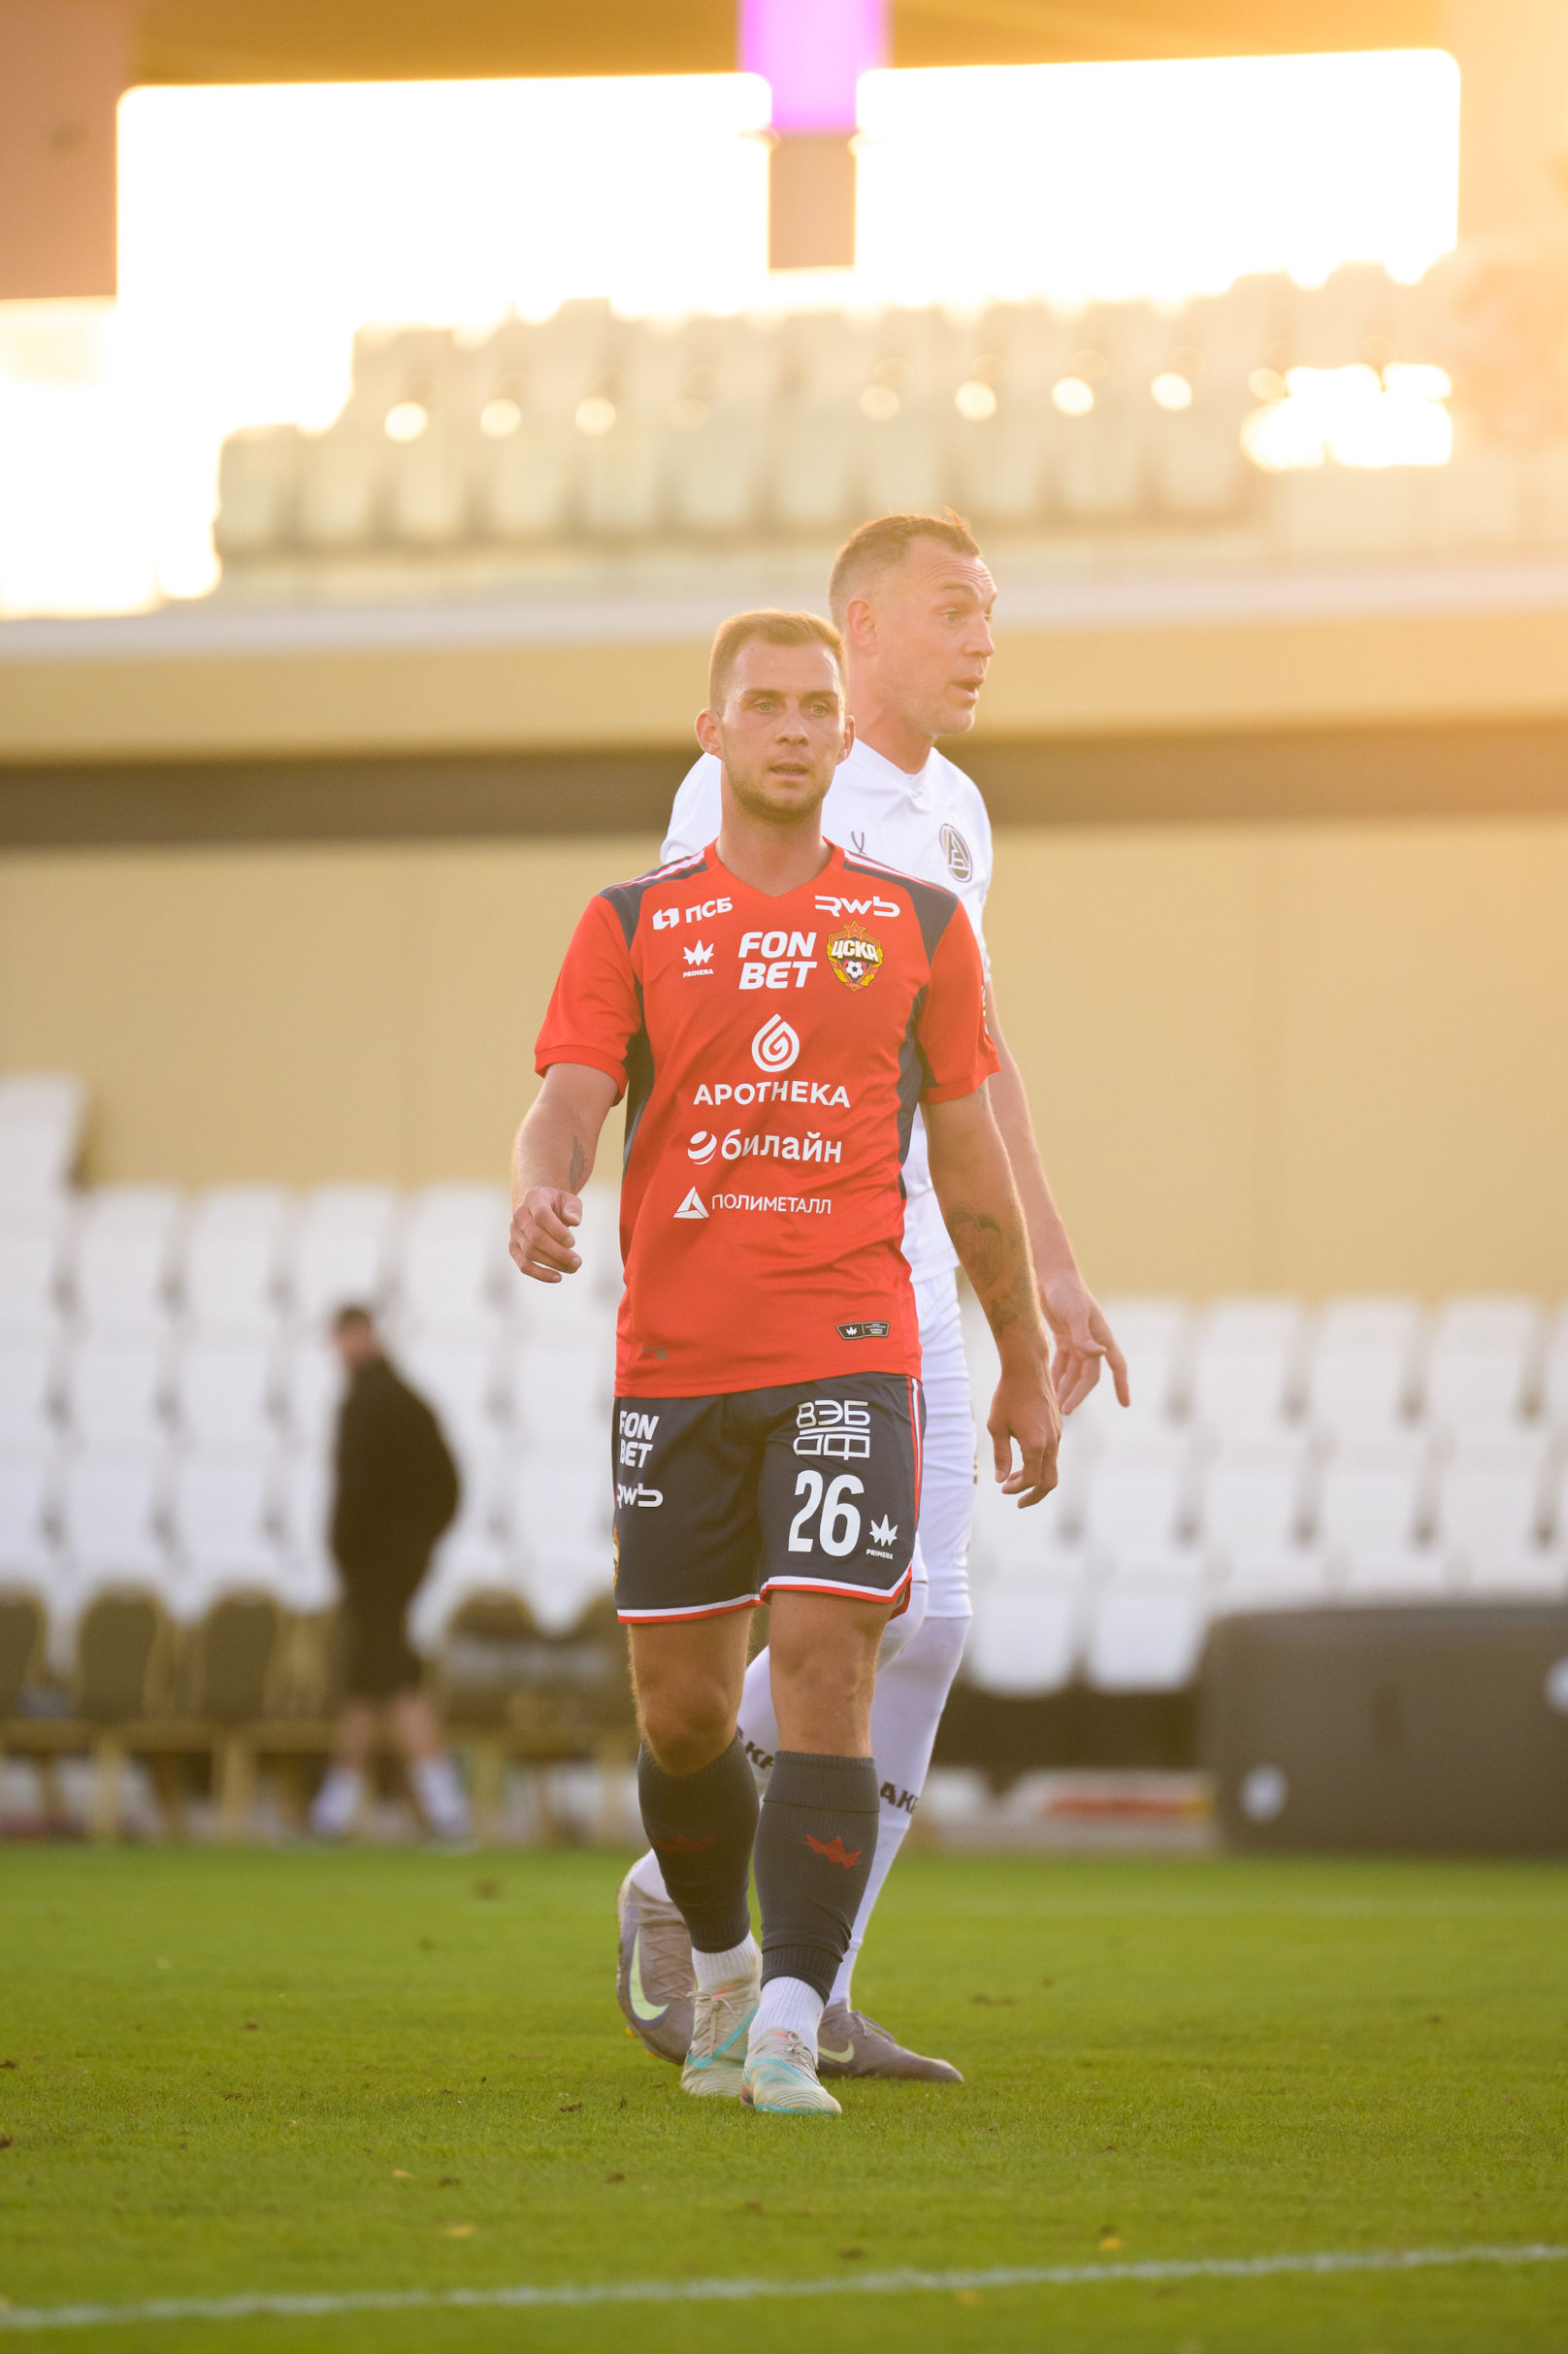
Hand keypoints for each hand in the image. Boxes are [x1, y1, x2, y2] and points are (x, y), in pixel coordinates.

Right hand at [510, 1187, 582, 1283]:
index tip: (573, 1243)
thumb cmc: (557, 1205)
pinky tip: (557, 1277)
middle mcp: (520, 1215)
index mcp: (534, 1199)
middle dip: (558, 1252)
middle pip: (536, 1237)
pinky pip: (523, 1265)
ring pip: (530, 1252)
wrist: (538, 1207)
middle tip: (577, 1261)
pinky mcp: (514, 1248)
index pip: (542, 1215)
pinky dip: (540, 1274)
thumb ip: (573, 1208)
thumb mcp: (568, 1200)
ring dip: (553, 1263)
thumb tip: (574, 1221)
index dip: (557, 1230)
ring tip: (573, 1268)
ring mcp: (514, 1232)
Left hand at [987, 1357, 1060, 1507]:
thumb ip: (1001, 1455)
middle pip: (1050, 1482)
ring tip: (1015, 1481)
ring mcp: (1057, 1435)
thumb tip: (1001, 1479)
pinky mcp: (1058, 1427)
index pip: (1031, 1480)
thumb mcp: (997, 1427)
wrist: (1028, 1369)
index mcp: (1036, 1444)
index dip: (1017, 1489)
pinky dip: (1040, 1464)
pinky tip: (1024, 1459)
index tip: (1003, 1489)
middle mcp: (1051, 1442)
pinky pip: (1053, 1454)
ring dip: (1036, 1479)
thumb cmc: (1008, 1396)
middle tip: (1019, 1502)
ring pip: (1052, 1468)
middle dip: (1035, 1496)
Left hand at [1041, 1269, 1128, 1417]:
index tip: (1125, 1405)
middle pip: (1088, 1376)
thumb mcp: (1075, 1314)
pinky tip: (1047, 1388)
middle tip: (1065, 1412)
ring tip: (1055, 1406)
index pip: (1117, 1365)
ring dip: (1065, 1388)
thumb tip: (1099, 1355)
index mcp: (1102, 1336)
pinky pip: (1060, 1363)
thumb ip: (1084, 1336)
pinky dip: (1055, 1376)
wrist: (1049, 1275)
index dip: (1122, 1385)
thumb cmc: (1066, 1291)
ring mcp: (1077, 1340)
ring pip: (1073, 1372)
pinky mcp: (1062, 1337)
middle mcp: (1092, 1341)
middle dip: (1078, 1394)